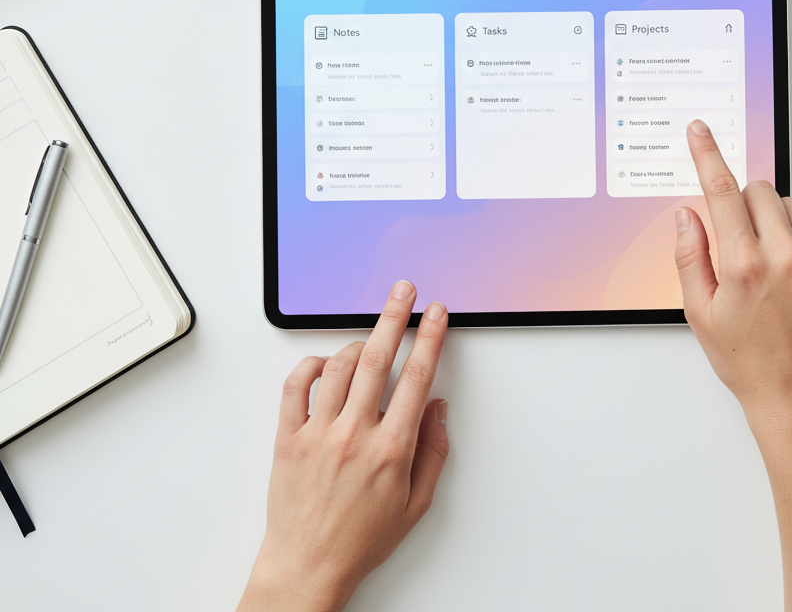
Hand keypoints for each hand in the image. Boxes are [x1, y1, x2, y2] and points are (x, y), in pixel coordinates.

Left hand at [237, 281, 449, 611]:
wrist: (308, 566)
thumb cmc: (360, 540)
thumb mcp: (416, 503)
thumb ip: (432, 451)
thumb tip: (437, 409)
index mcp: (391, 449)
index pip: (417, 377)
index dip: (430, 338)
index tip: (436, 315)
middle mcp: (355, 434)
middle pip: (379, 357)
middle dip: (395, 316)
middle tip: (404, 291)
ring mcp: (319, 433)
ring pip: (340, 365)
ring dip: (359, 342)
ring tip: (370, 337)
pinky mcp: (289, 438)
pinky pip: (296, 386)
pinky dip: (311, 365)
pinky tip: (325, 363)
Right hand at [675, 124, 791, 611]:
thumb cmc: (747, 360)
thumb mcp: (699, 312)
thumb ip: (689, 254)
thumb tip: (687, 214)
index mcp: (744, 265)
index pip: (721, 191)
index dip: (707, 155)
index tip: (700, 131)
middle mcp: (785, 256)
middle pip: (759, 190)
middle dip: (741, 204)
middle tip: (735, 241)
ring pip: (790, 204)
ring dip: (772, 218)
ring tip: (764, 259)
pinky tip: (789, 269)